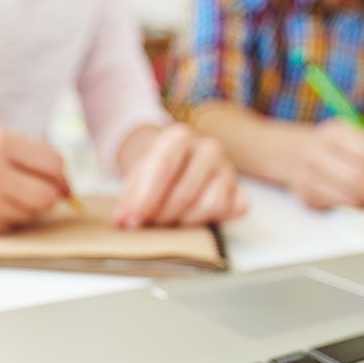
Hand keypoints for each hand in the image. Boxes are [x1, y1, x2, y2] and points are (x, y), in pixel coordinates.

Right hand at [0, 128, 69, 235]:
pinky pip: (16, 223)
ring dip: (31, 206)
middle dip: (51, 194)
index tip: (61, 179)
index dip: (61, 174)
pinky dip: (11, 216)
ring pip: (36, 211)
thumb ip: (24, 154)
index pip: (53, 162)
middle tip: (43, 191)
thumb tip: (65, 180)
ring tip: (8, 195)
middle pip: (50, 192)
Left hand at [114, 124, 247, 227]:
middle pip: (184, 191)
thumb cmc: (158, 173)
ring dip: (185, 220)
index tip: (131, 220)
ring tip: (169, 222)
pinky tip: (194, 221)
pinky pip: (231, 212)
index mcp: (180, 136)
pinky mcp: (240, 191)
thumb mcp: (137, 178)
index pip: (163, 166)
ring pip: (209, 204)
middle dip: (162, 215)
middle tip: (147, 225)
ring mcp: (228, 170)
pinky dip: (212, 220)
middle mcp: (209, 148)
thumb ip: (129, 198)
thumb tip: (123, 221)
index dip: (145, 198)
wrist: (179, 166)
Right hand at [289, 119, 363, 210]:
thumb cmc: (333, 148)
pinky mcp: (304, 195)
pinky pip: (338, 206)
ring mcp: (307, 173)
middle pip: (361, 174)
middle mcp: (319, 150)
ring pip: (350, 195)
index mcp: (337, 131)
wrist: (289, 153)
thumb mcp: (354, 137)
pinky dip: (357, 208)